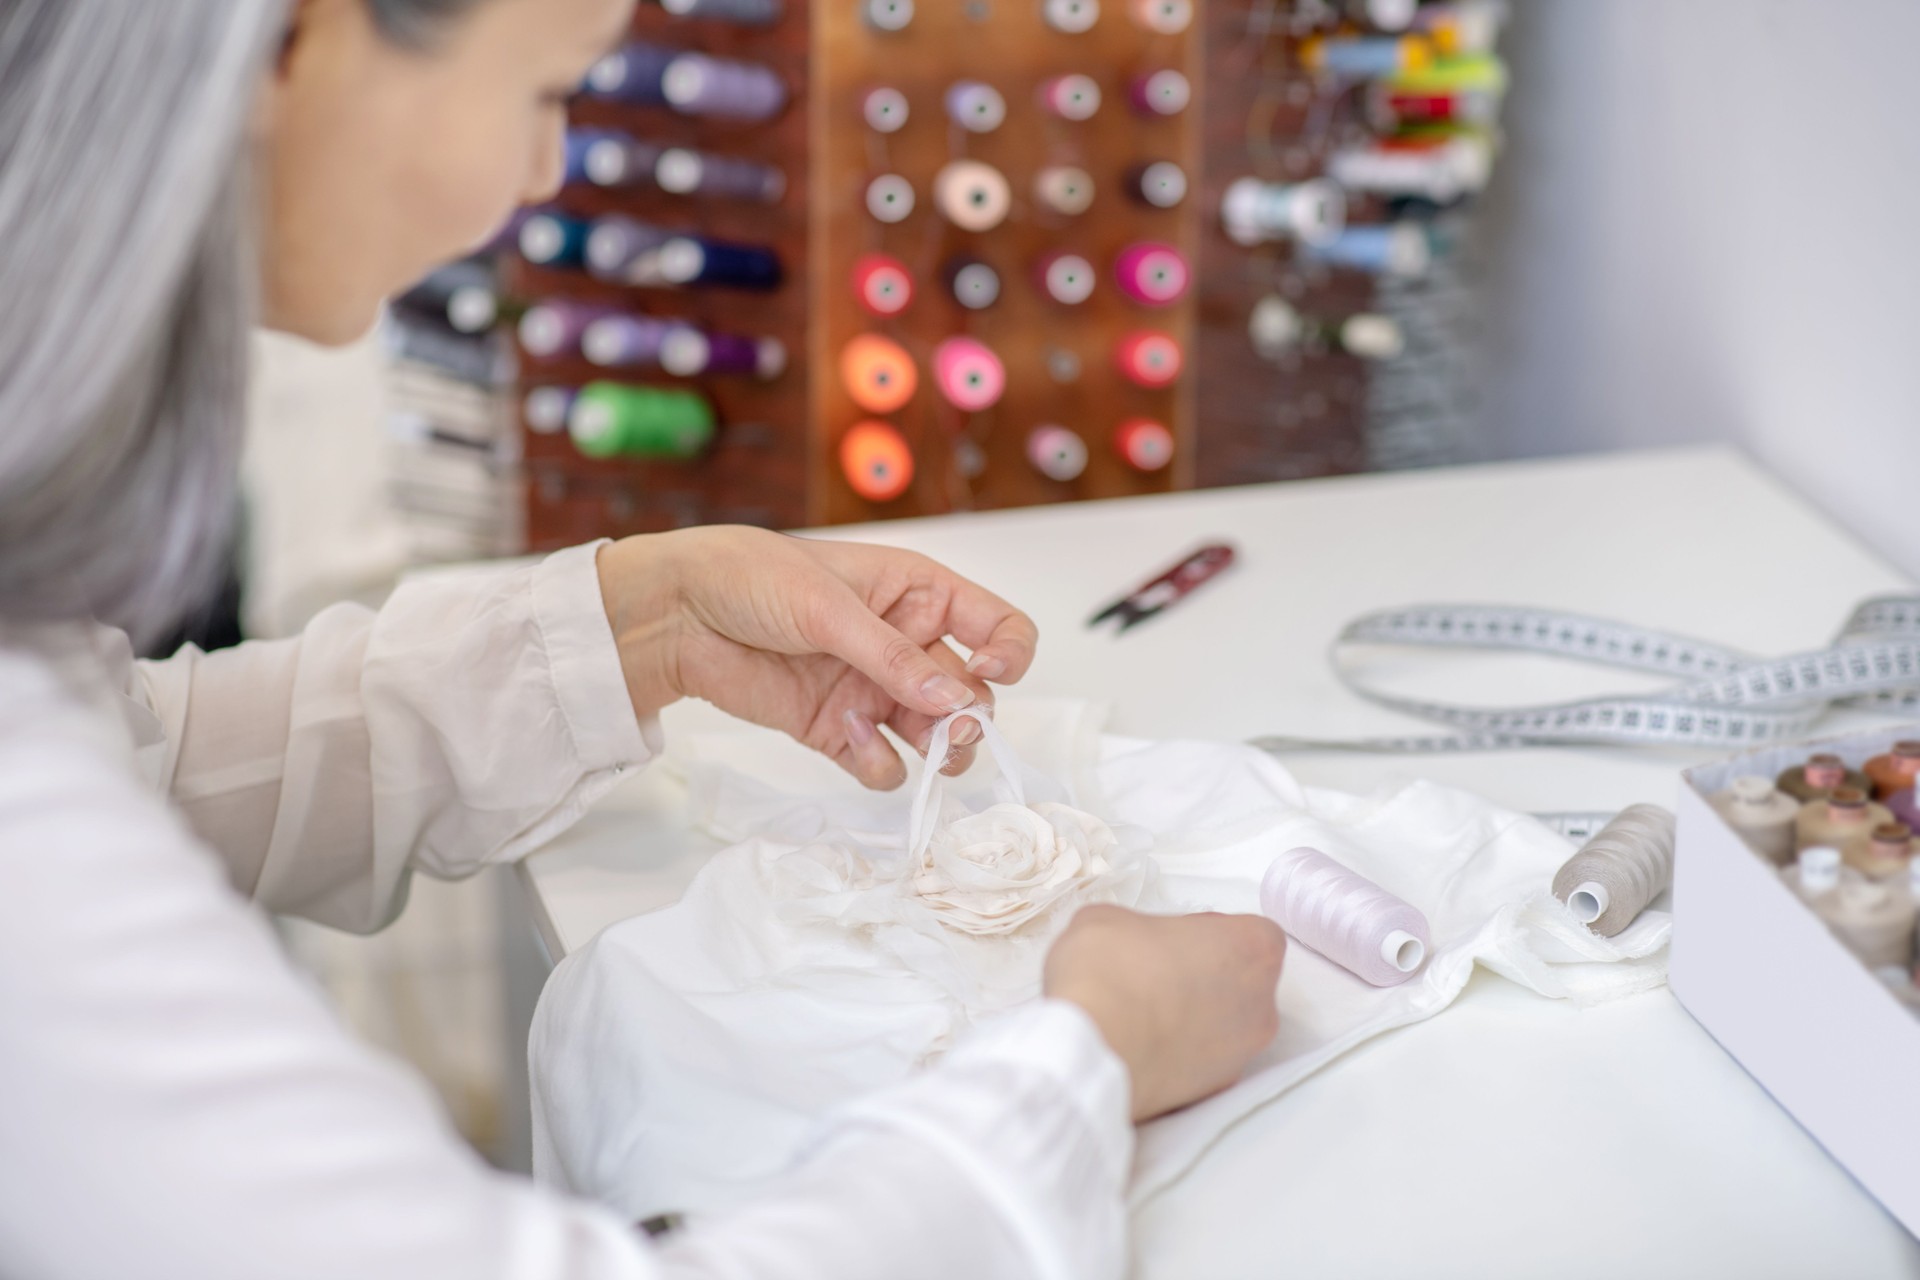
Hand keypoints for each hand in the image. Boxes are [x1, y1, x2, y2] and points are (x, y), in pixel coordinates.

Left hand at [595, 527, 1038, 787]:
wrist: (674, 615)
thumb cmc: (750, 578)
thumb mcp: (828, 607)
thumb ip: (891, 658)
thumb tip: (955, 702)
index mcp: (917, 593)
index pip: (997, 627)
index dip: (1008, 654)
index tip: (987, 674)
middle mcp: (905, 644)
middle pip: (972, 694)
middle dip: (970, 717)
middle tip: (950, 731)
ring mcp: (873, 690)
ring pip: (936, 737)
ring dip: (938, 750)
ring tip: (918, 750)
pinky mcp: (837, 729)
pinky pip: (883, 763)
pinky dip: (880, 765)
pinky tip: (852, 742)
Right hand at [1044, 905, 1284, 1121]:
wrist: (1092, 1045)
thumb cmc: (1111, 973)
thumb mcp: (1113, 918)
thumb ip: (1143, 928)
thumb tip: (1132, 943)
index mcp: (1252, 947)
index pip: (1247, 932)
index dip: (1208, 933)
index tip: (1176, 938)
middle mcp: (1261, 1003)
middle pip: (1243, 982)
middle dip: (1205, 976)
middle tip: (1157, 973)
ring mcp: (1241, 1052)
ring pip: (1225, 1026)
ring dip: (1192, 1018)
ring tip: (1142, 1013)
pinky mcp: (1214, 1090)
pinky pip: (1203, 1062)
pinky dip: (1179, 1054)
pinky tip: (1141, 1044)